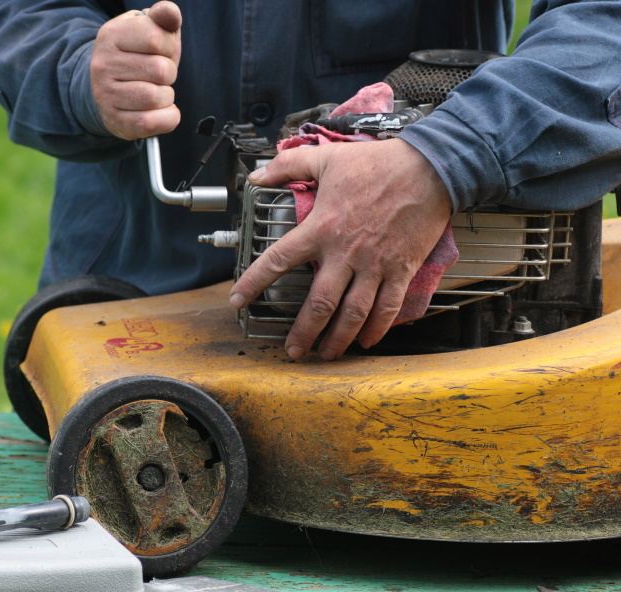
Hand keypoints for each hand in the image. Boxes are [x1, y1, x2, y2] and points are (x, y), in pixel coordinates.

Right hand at [90, 1, 181, 139]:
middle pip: (161, 70)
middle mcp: (103, 64)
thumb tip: (170, 13)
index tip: (161, 50)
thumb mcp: (149, 29)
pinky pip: (150, 123)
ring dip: (168, 96)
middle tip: (158, 74)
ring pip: (156, 98)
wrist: (110, 87)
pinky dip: (167, 118)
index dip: (170, 46)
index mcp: (112, 35)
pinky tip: (162, 110)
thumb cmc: (138, 55)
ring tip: (157, 91)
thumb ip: (164, 17)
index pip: (156, 39)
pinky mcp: (114, 120)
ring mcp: (105, 94)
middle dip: (170, 73)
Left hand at [229, 139, 452, 360]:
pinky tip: (366, 341)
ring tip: (327, 354)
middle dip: (304, 332)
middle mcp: (346, 252)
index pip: (277, 260)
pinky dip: (377, 328)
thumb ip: (288, 166)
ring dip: (338, 338)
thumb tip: (257, 175)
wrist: (431, 166)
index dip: (253, 283)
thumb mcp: (326, 158)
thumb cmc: (380, 163)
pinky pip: (388, 306)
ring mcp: (375, 264)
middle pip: (319, 303)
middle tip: (293, 350)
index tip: (238, 300)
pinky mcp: (402, 268)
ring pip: (353, 312)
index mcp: (322, 227)